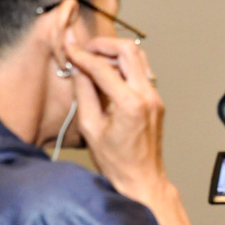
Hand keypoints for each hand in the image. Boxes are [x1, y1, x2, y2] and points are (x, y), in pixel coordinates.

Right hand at [65, 37, 203, 224]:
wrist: (142, 179)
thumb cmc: (118, 162)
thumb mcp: (90, 126)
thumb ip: (84, 92)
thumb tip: (78, 68)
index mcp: (131, 104)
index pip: (103, 67)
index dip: (81, 54)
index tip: (68, 46)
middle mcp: (148, 97)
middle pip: (129, 50)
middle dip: (103, 45)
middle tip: (84, 50)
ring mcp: (156, 98)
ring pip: (139, 58)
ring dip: (115, 53)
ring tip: (93, 61)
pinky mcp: (156, 102)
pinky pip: (141, 73)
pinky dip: (124, 67)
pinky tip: (107, 75)